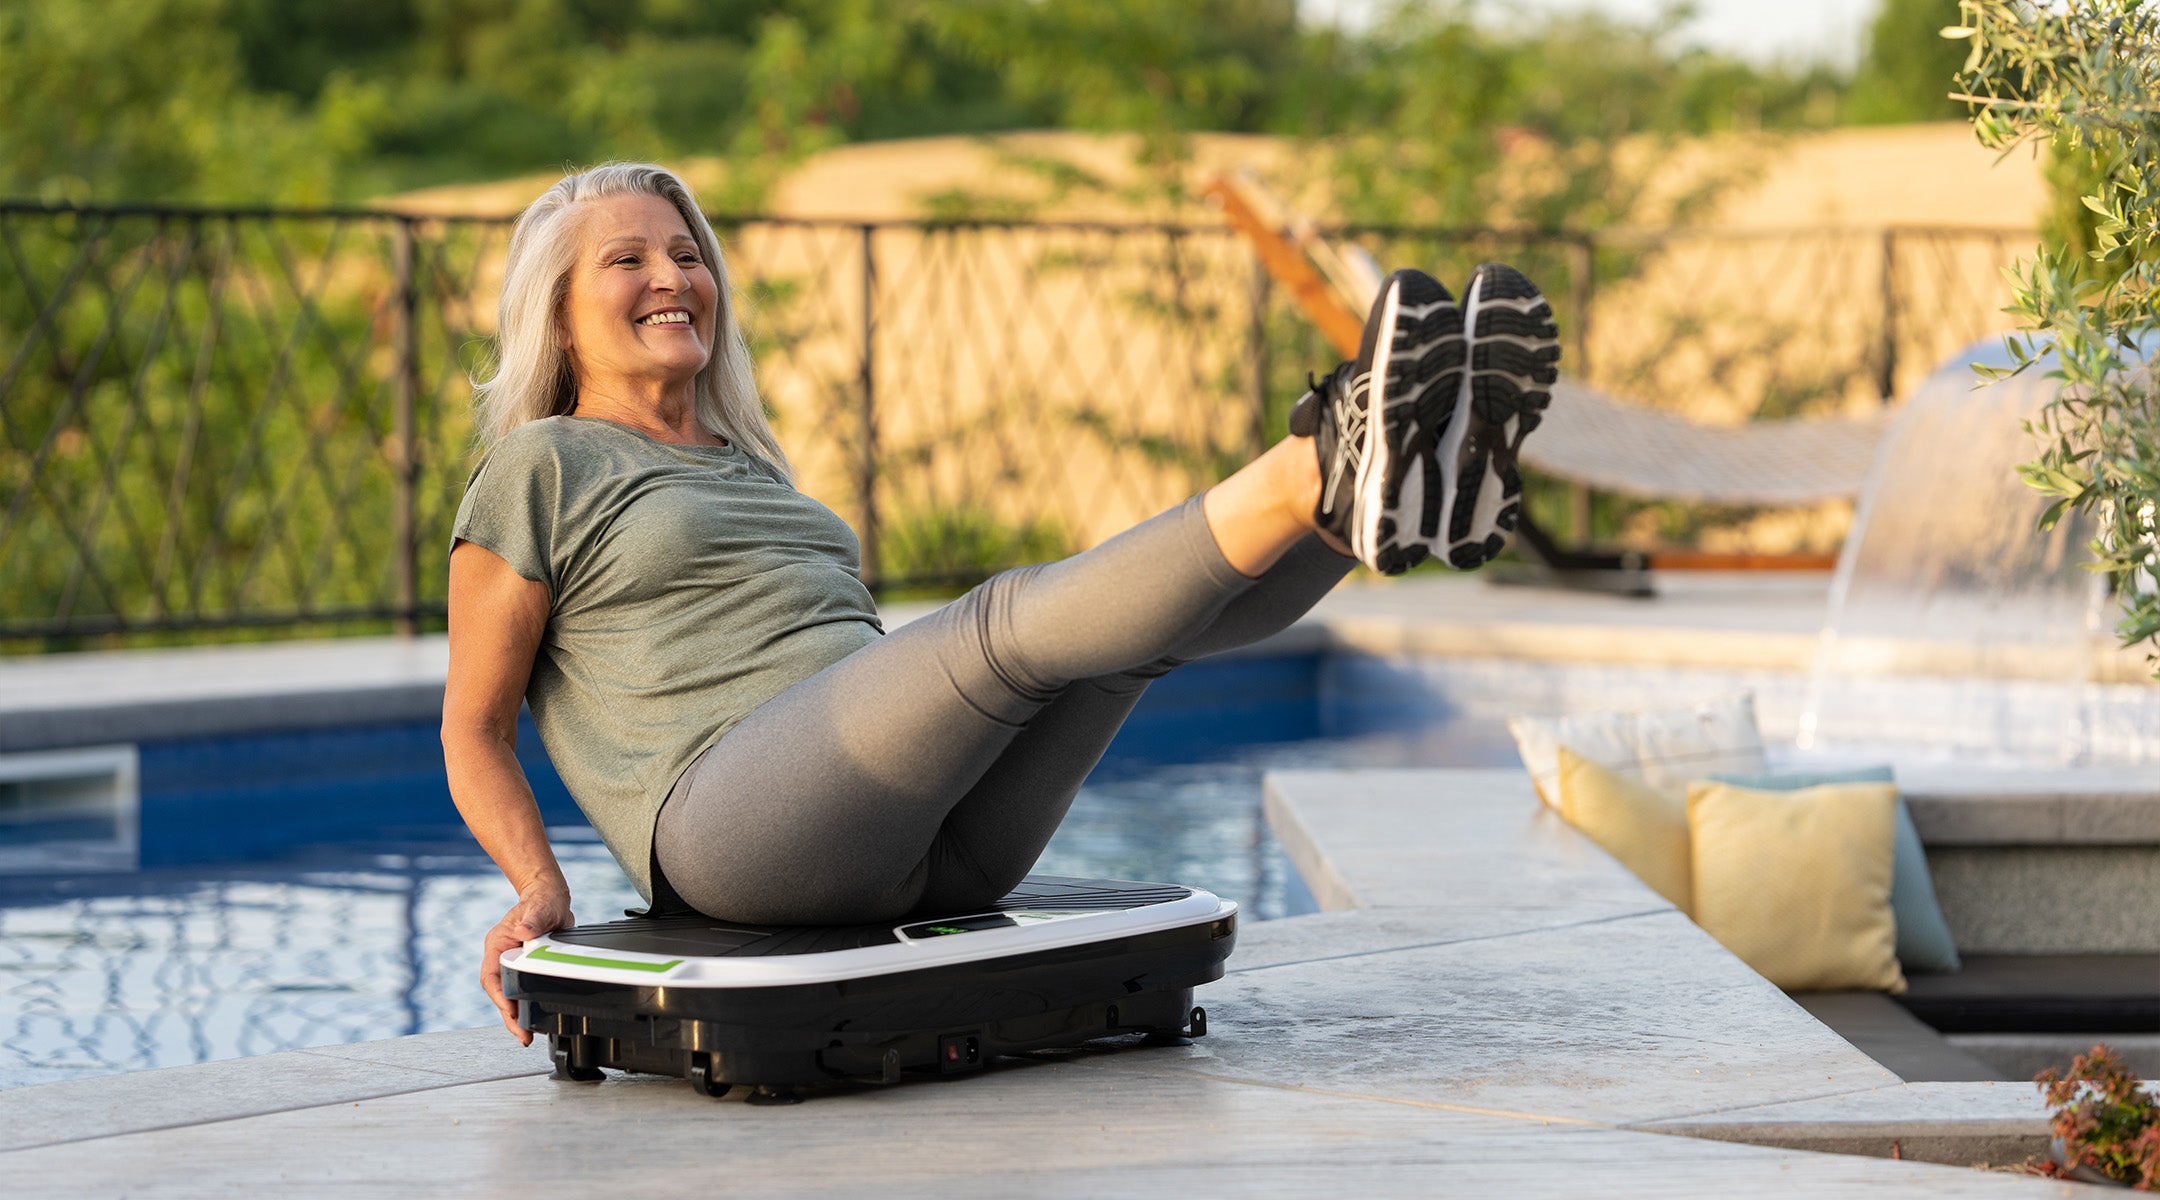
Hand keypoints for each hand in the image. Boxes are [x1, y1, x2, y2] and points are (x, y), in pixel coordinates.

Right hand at [482, 879, 573, 1045]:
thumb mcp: (541, 907)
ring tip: (527, 1036)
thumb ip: (534, 919)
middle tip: (521, 1036)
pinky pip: (523, 991)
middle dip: (509, 1016)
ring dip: (517, 1016)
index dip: (500, 996)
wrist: (550, 898)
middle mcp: (501, 956)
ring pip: (510, 995)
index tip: (509, 1011)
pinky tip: (536, 1020)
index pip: (492, 975)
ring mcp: (512, 964)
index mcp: (498, 943)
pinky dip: (528, 1006)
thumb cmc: (542, 900)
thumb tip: (525, 931)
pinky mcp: (526, 969)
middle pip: (500, 992)